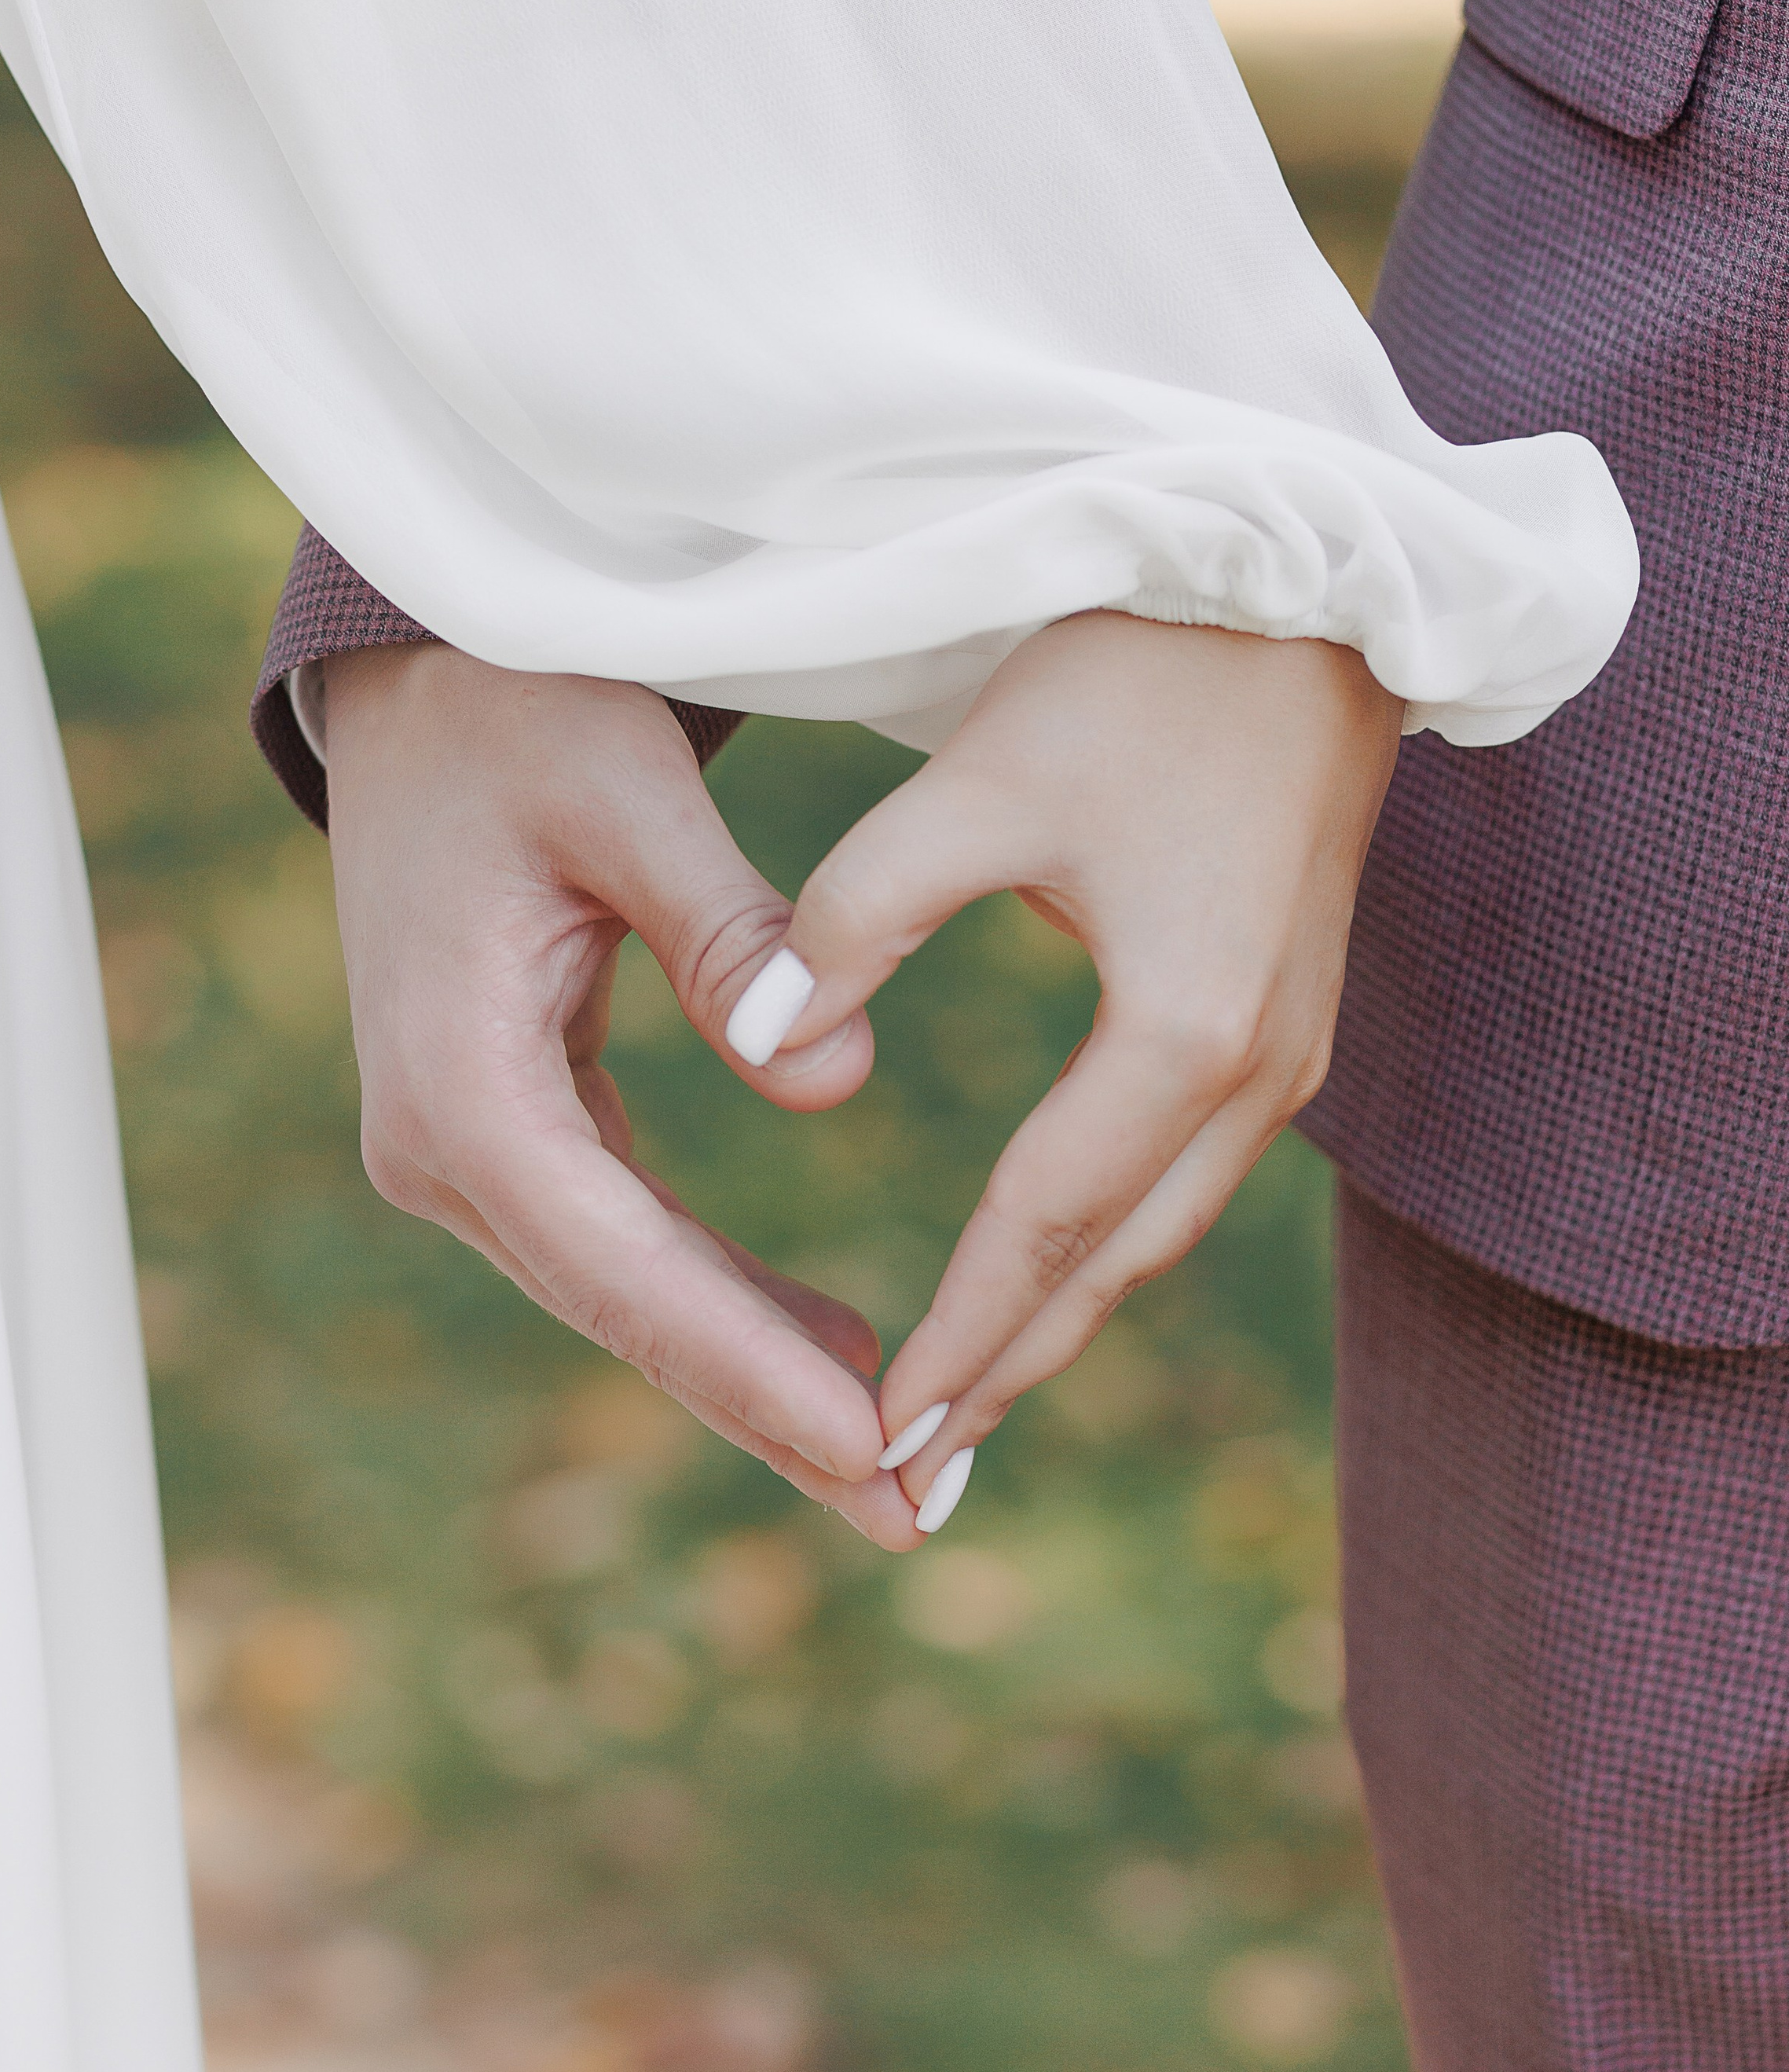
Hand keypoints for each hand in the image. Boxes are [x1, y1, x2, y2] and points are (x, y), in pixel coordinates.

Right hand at [320, 642, 920, 1547]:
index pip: (625, 1263)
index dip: (749, 1364)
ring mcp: (464, 1148)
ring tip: (895, 1465)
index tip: (873, 1445)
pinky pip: (625, 1241)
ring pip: (629, 1294)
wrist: (423, 683)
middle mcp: (440, 1145)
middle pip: (626, 1313)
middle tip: (912, 1518)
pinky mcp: (505, 1129)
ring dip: (755, 1376)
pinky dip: (723, 1301)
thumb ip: (726, 935)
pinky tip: (828, 1349)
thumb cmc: (522, 713)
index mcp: (460, 1085)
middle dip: (767, 1416)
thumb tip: (840, 1087)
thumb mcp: (625, 795)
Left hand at [746, 614, 1401, 1528]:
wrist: (1308, 588)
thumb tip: (762, 1044)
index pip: (1039, 1230)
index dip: (953, 1338)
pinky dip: (1109, 1239)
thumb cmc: (1136, 675)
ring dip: (1065, 1318)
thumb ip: (855, 920)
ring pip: (1159, 1227)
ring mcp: (1291, 1046)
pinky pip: (1189, 1170)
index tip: (874, 1437)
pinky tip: (1053, 1267)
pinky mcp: (1285, 1009)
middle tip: (911, 1482)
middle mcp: (1256, 1069)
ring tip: (969, 1402)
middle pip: (1116, 1265)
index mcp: (1178, 1032)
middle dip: (1010, 1373)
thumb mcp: (974, 788)